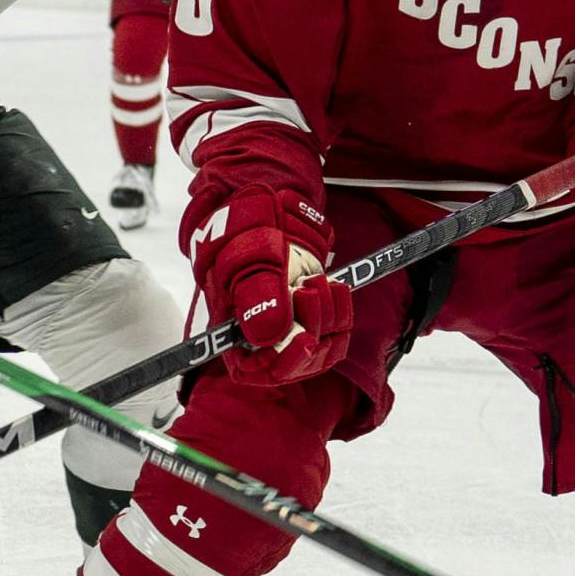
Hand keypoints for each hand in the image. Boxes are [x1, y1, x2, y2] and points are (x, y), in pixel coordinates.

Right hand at [191, 185, 352, 386]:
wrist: (272, 207)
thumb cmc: (248, 228)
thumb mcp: (248, 254)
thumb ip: (256, 295)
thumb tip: (268, 334)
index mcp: (232, 328)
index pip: (253, 368)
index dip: (282, 361)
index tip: (305, 341)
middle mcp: (260, 336)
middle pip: (292, 363)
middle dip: (310, 326)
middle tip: (307, 287)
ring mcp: (288, 328)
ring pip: (319, 350)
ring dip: (328, 315)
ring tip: (317, 280)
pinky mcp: (312, 318)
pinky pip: (336, 335)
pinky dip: (342, 312)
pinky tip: (335, 286)